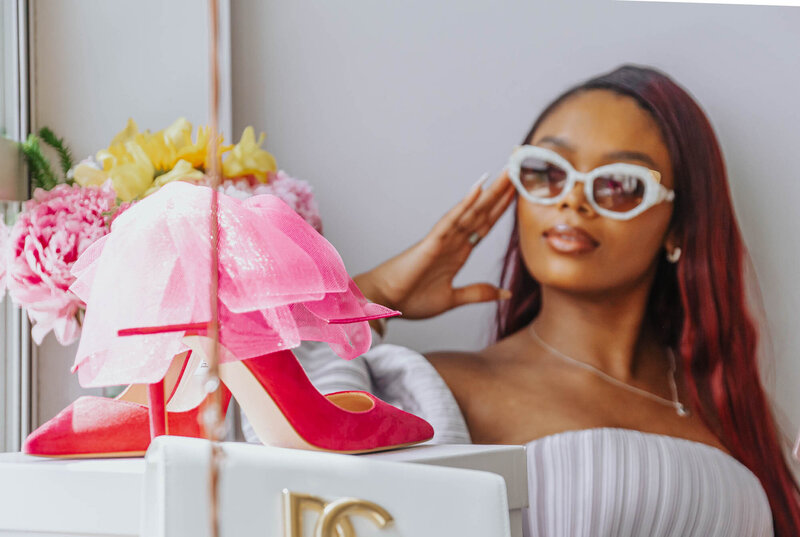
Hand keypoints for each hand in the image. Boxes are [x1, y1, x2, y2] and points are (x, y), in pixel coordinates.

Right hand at [355, 171, 515, 321]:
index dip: (503, 208)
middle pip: (483, 211)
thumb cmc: (411, 299)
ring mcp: (443, 239)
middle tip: (519, 168)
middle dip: (502, 192)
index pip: (486, 224)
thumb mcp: (453, 299)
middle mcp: (453, 240)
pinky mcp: (432, 243)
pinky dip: (465, 204)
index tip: (521, 191)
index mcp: (459, 252)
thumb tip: (505, 293)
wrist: (385, 303)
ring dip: (491, 191)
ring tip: (507, 171)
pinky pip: (452, 220)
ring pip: (472, 210)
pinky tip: (479, 188)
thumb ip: (478, 293)